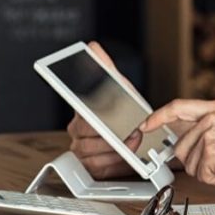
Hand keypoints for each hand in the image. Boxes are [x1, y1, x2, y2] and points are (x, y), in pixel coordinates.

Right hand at [66, 41, 138, 178]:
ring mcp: (82, 149)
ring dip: (115, 149)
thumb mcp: (119, 86)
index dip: (90, 118)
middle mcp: (77, 131)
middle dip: (110, 134)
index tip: (98, 120)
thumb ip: (105, 68)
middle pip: (86, 135)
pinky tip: (125, 155)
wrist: (136, 131)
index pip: (79, 114)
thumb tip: (92, 47)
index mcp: (81, 111)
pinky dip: (114, 162)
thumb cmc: (124, 109)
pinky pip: (97, 167)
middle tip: (129, 130)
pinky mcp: (91, 165)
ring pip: (91, 152)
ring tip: (132, 142)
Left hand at [140, 99, 214, 185]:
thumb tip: (189, 141)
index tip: (146, 125)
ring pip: (191, 164)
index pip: (178, 107)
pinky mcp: (211, 153)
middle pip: (182, 147)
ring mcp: (209, 135)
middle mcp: (210, 119)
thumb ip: (210, 127)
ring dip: (208, 171)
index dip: (158, 117)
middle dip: (196, 161)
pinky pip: (202, 175)